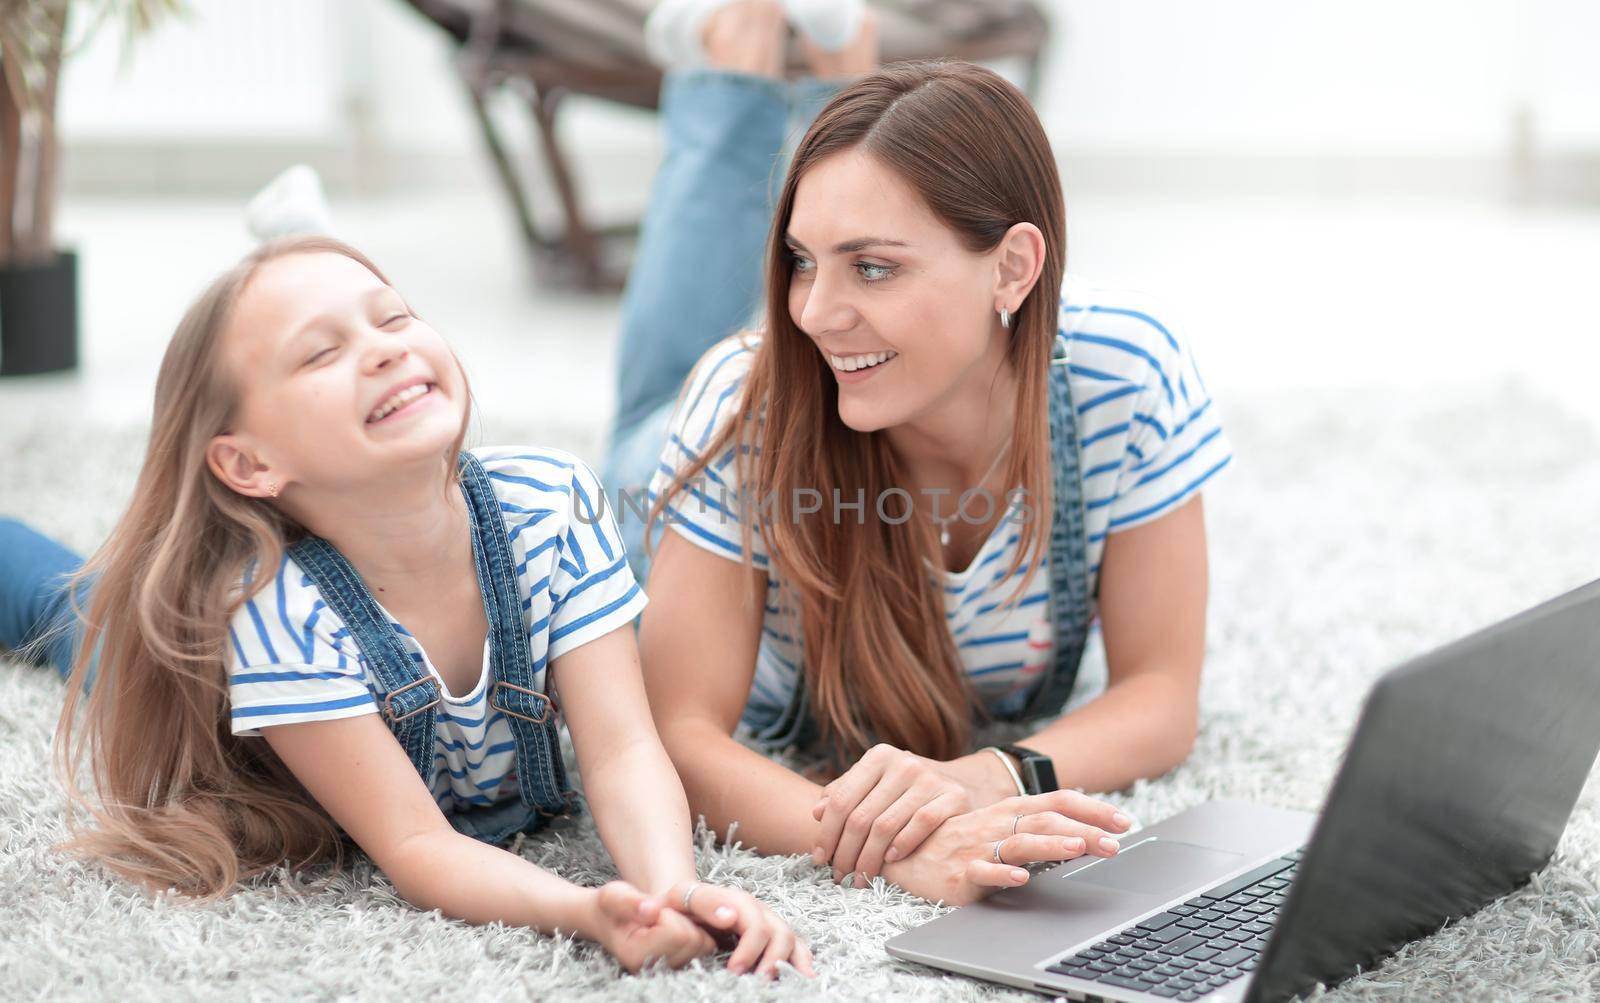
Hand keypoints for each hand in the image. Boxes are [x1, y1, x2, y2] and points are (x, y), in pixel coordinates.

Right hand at [581, 881, 715, 972]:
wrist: (614, 918)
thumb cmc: (613, 907)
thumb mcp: (613, 896)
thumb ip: (629, 902)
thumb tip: (651, 909)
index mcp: (636, 957)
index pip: (675, 933)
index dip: (667, 912)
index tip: (650, 909)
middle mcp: (655, 971)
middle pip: (693, 939)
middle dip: (680, 918)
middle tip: (659, 914)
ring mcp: (671, 971)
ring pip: (703, 943)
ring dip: (689, 924)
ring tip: (665, 920)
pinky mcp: (683, 967)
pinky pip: (707, 946)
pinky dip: (697, 931)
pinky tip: (676, 927)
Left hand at [666, 881, 815, 978]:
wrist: (683, 901)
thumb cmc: (674, 905)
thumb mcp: (668, 899)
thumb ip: (667, 904)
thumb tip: (689, 914)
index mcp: (729, 898)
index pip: (747, 917)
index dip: (746, 945)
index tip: (734, 968)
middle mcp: (752, 907)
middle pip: (772, 928)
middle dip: (763, 957)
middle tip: (747, 980)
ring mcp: (764, 919)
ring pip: (787, 936)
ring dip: (782, 961)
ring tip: (767, 983)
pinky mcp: (772, 932)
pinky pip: (795, 945)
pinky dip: (803, 961)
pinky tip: (805, 979)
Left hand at [813, 743, 1003, 882]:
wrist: (961, 784)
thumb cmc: (906, 790)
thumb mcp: (875, 784)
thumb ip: (845, 794)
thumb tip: (816, 812)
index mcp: (878, 757)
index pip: (842, 800)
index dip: (826, 832)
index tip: (819, 858)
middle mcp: (903, 763)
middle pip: (861, 817)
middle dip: (846, 852)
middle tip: (838, 875)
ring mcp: (929, 779)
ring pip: (886, 826)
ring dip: (869, 859)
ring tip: (860, 878)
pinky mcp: (952, 796)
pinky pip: (921, 825)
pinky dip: (902, 845)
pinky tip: (890, 860)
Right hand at [879, 790, 1133, 906]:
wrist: (902, 852)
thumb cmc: (955, 841)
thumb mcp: (997, 828)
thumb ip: (1034, 827)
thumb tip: (1081, 830)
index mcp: (1009, 810)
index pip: (1057, 801)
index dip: (1092, 808)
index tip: (1124, 820)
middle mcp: (997, 824)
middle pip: (1047, 820)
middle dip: (1084, 830)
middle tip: (1117, 842)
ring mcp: (979, 848)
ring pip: (1021, 842)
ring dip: (1052, 845)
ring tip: (1079, 849)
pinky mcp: (961, 874)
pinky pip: (983, 872)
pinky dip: (1003, 873)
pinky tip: (1021, 877)